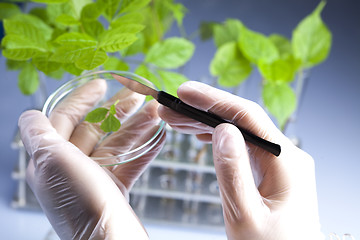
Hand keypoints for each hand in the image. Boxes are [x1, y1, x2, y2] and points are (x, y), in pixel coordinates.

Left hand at [19, 79, 165, 238]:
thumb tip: (29, 114)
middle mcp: (71, 168)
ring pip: (116, 144)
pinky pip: (131, 163)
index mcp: (51, 159)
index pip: (63, 119)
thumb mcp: (51, 160)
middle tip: (136, 96)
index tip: (102, 84)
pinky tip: (160, 136)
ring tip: (155, 112)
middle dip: (116, 110)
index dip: (81, 99)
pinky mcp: (115, 190)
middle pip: (94, 130)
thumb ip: (39, 134)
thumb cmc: (80, 201)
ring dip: (136, 127)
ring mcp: (94, 179)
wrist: (109, 239)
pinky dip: (146, 149)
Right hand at [158, 81, 322, 239]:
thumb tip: (223, 130)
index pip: (247, 116)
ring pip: (239, 132)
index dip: (213, 99)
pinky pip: (241, 146)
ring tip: (176, 121)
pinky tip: (199, 134)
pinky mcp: (268, 170)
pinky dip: (218, 139)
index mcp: (286, 161)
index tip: (184, 92)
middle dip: (203, 111)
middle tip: (170, 108)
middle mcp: (285, 155)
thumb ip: (234, 172)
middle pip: (241, 121)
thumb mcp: (246, 215)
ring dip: (207, 124)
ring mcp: (277, 162)